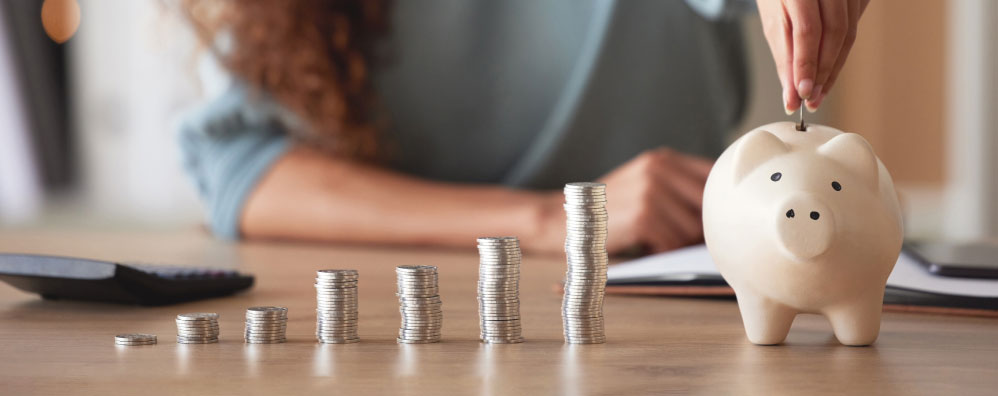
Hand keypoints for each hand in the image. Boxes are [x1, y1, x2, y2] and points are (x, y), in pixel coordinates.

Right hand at [595, 148, 713, 253]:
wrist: (564, 220)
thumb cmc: (608, 210)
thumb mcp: (642, 184)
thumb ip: (677, 187)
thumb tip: (724, 211)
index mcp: (663, 159)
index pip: (714, 175)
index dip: (717, 201)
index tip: (713, 217)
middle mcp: (659, 169)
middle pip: (708, 206)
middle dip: (697, 228)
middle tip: (675, 235)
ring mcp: (651, 191)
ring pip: (693, 230)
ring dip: (677, 243)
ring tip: (655, 240)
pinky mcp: (644, 216)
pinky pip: (673, 244)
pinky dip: (662, 252)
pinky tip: (645, 247)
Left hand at [757, 0, 869, 113]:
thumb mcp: (772, 20)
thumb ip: (784, 56)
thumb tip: (791, 94)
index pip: (808, 30)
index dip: (807, 65)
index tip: (803, 94)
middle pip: (835, 33)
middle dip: (824, 71)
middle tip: (812, 99)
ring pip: (849, 32)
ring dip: (834, 67)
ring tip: (820, 91)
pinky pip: (855, 24)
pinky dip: (842, 49)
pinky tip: (830, 66)